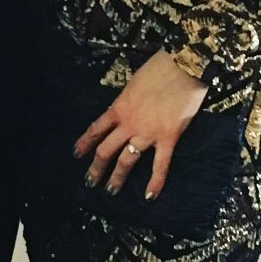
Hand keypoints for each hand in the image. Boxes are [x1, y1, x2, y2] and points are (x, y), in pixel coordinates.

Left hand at [74, 52, 207, 201]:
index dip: (85, 143)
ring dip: (117, 177)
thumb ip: (128, 98)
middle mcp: (128, 123)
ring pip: (127, 160)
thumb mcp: (135, 82)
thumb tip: (126, 105)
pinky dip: (155, 182)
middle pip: (106, 150)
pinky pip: (160, 164)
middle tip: (90, 181)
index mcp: (119, 107)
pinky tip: (150, 196)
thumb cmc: (160, 68)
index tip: (76, 154)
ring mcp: (147, 133)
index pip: (96, 129)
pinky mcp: (168, 137)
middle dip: (96, 168)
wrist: (183, 66)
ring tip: (111, 190)